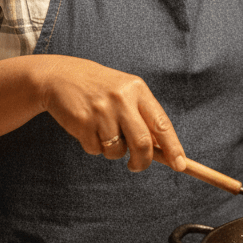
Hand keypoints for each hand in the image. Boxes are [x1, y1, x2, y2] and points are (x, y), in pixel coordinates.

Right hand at [39, 55, 185, 172]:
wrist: (62, 77)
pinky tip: (88, 129)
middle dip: (143, 162)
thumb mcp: (126, 93)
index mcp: (137, 89)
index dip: (173, 147)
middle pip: (142, 143)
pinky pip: (95, 150)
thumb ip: (143, 117)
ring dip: (113, 152)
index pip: (161, 123)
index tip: (180, 165)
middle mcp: (122, 98)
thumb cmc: (101, 90)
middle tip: (136, 166)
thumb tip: (163, 151)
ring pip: (117, 151)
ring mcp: (101, 110)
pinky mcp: (82, 122)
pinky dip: (94, 147)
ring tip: (103, 133)